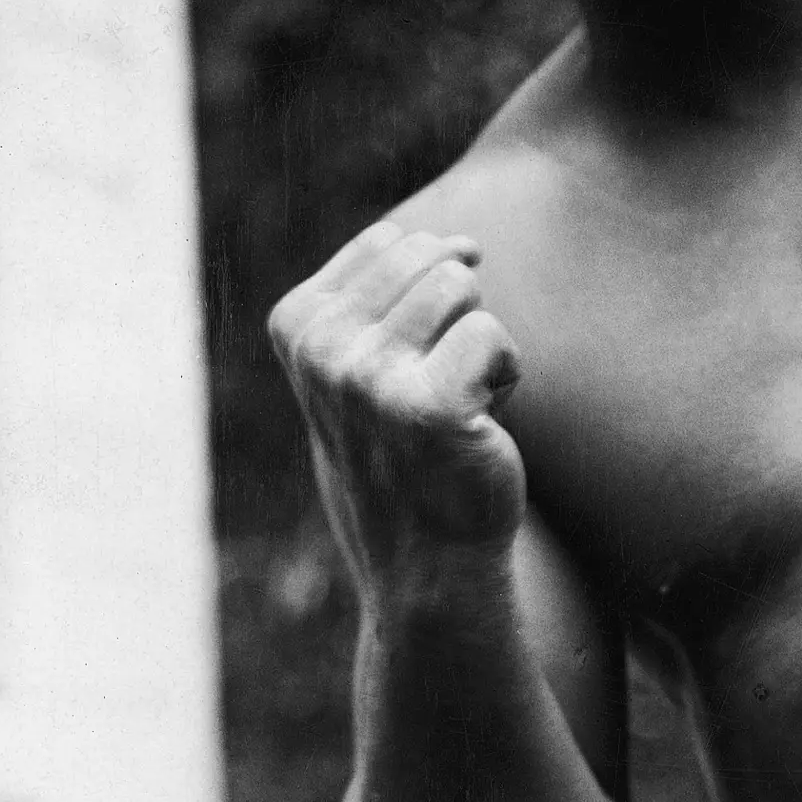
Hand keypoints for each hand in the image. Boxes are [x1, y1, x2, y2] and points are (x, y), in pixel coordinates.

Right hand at [266, 220, 529, 569]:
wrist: (426, 560)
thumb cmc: (408, 456)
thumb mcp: (363, 364)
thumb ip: (383, 298)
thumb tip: (462, 242)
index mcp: (296, 324)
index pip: (390, 242)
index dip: (424, 299)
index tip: (405, 368)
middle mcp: (320, 348)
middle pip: (429, 257)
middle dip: (456, 313)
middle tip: (438, 388)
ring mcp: (366, 377)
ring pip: (460, 286)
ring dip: (480, 344)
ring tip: (457, 405)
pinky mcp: (425, 407)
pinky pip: (493, 334)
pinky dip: (505, 374)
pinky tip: (479, 423)